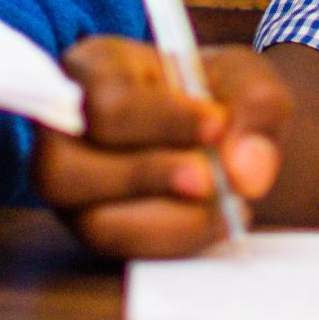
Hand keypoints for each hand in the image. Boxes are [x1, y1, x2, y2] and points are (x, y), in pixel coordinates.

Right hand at [35, 36, 288, 257]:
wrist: (228, 138)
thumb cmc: (221, 97)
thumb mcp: (248, 80)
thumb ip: (255, 107)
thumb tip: (244, 167)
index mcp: (93, 67)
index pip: (104, 100)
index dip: (161, 119)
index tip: (218, 125)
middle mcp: (63, 128)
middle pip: (67, 166)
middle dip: (148, 176)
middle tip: (213, 179)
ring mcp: (71, 186)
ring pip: (93, 221)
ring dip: (169, 219)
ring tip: (228, 202)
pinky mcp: (95, 227)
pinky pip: (123, 252)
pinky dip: (178, 240)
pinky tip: (220, 219)